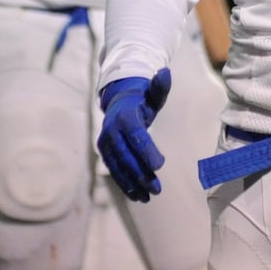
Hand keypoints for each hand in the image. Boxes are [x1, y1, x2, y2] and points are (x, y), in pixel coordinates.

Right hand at [97, 70, 170, 202]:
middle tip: (157, 188)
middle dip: (141, 173)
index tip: (160, 165)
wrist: (120, 102)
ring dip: (132, 183)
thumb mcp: (153, 93)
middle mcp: (112, 129)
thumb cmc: (142, 100)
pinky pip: (114, 170)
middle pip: (127, 155)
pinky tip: (137, 195)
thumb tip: (165, 73)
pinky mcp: (105, 152)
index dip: (147, 151)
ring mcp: (106, 142)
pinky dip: (124, 183)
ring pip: (119, 166)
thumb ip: (160, 87)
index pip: (137, 135)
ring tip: (148, 196)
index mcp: (125, 115)